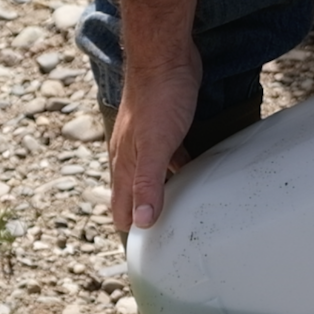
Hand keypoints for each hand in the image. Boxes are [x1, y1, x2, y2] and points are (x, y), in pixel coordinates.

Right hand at [109, 49, 201, 231]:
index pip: (121, 208)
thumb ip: (148, 183)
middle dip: (143, 217)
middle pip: (133, 195)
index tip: (145, 257)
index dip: (131, 230)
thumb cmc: (159, 97)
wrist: (165, 56)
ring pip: (150, 176)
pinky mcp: (164, 125)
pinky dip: (178, 170)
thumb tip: (142, 221)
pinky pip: (169, 157)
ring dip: (161, 194)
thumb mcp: (156, 145)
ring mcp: (147, 139)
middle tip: (162, 242)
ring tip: (177, 214)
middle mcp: (131, 154)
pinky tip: (192, 174)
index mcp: (125, 162)